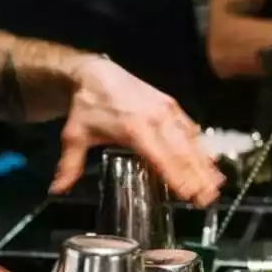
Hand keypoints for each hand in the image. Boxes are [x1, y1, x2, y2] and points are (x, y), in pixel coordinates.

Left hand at [52, 56, 223, 204]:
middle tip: (208, 198)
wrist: (96, 74)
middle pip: (181, 152)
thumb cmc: (87, 106)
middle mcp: (155, 118)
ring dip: (204, 165)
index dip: (175, 176)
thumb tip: (56, 189)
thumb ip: (70, 164)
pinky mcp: (171, 106)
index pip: (160, 157)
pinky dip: (201, 148)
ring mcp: (166, 110)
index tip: (188, 194)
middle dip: (196, 176)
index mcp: (133, 128)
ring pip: (190, 142)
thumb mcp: (75, 135)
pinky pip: (190, 130)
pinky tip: (210, 164)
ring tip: (216, 186)